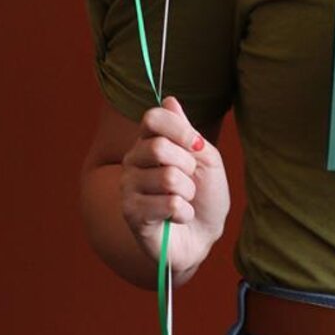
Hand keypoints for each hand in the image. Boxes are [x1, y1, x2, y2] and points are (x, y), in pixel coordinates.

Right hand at [120, 95, 229, 278]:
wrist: (204, 234)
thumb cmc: (205, 193)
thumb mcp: (205, 158)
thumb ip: (187, 131)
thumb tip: (169, 99)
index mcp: (149, 141)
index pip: (152, 118)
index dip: (180, 129)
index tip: (197, 145)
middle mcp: (133, 160)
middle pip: (159, 147)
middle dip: (187, 166)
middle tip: (189, 180)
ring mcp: (128, 187)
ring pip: (167, 178)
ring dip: (188, 193)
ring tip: (184, 201)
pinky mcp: (131, 214)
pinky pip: (169, 204)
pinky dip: (184, 212)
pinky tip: (178, 218)